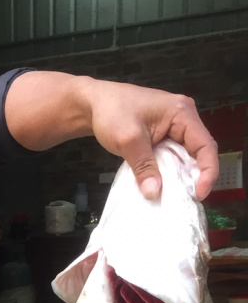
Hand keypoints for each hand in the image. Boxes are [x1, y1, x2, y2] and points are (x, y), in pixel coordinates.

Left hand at [84, 79, 218, 200]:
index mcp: (182, 113)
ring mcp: (174, 127)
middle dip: (196, 176)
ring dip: (182, 176)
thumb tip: (154, 193)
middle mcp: (183, 118)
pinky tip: (164, 187)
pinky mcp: (163, 136)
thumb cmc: (112, 112)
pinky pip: (172, 157)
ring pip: (185, 157)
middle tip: (189, 199)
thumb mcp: (129, 140)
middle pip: (199, 152)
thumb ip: (143, 166)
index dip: (208, 171)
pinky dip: (169, 172)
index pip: (205, 145)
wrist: (94, 104)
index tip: (200, 193)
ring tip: (177, 197)